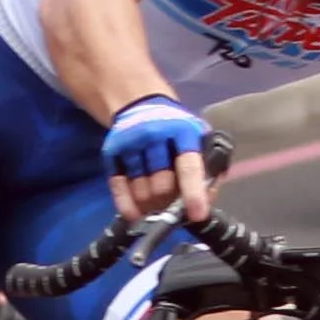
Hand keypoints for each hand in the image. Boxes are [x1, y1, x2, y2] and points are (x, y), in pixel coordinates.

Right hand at [101, 93, 213, 223]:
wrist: (140, 104)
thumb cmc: (175, 129)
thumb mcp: (197, 138)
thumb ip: (207, 167)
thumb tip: (206, 200)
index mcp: (182, 130)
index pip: (189, 166)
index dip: (194, 193)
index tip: (197, 215)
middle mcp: (153, 134)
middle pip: (162, 184)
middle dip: (169, 202)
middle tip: (172, 207)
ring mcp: (130, 143)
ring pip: (141, 190)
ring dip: (151, 206)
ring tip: (156, 207)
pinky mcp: (112, 151)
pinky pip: (118, 187)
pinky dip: (127, 206)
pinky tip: (135, 215)